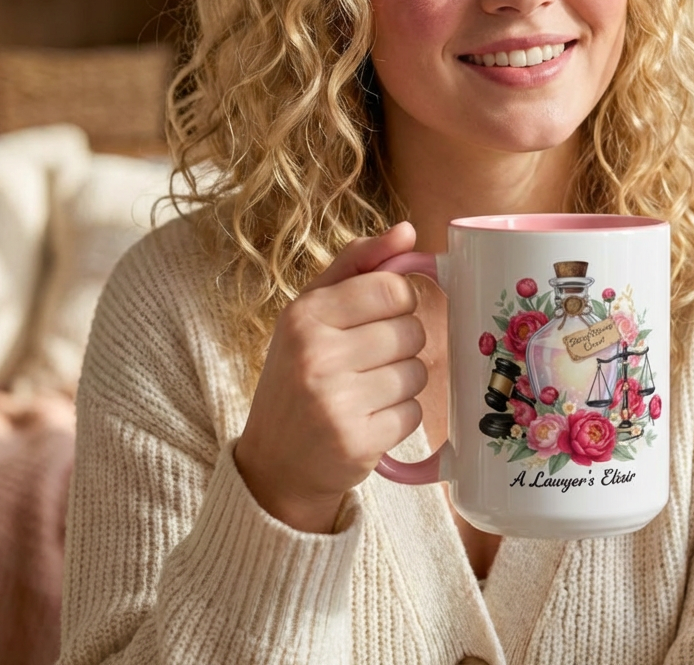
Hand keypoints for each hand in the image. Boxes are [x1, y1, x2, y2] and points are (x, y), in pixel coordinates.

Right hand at [234, 222, 426, 531]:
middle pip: (411, 330)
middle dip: (401, 345)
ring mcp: (336, 402)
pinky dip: (400, 417)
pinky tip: (368, 420)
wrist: (275, 462)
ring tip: (366, 392)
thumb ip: (359, 264)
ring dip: (402, 382)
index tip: (377, 318)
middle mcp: (316, 355)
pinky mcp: (358, 443)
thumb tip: (407, 231)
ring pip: (418, 372)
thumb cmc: (300, 373)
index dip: (397, 303)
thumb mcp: (313, 310)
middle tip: (367, 362)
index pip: (392, 288)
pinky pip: (414, 413)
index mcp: (305, 314)